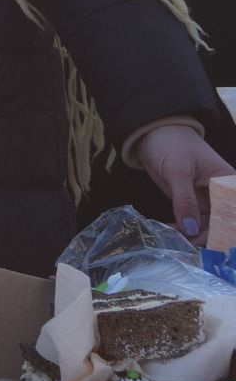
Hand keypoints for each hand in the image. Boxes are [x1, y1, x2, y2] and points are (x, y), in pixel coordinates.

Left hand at [136, 124, 233, 239]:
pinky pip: (193, 223)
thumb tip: (192, 229)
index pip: (234, 211)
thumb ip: (185, 200)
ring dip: (195, 237)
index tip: (220, 243)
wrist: (152, 135)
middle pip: (224, 224)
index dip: (230, 228)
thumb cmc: (171, 144)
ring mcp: (208, 201)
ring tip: (176, 242)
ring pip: (209, 227)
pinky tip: (171, 233)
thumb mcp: (178, 170)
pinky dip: (184, 230)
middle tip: (189, 245)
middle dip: (210, 237)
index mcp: (228, 182)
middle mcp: (222, 195)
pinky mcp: (193, 204)